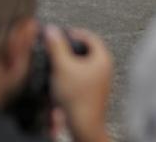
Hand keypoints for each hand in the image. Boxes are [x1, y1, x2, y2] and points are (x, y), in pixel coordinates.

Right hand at [45, 26, 111, 141]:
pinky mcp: (94, 91)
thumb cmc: (78, 98)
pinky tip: (61, 77)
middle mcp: (105, 69)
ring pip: (84, 63)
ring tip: (57, 62)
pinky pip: (82, 75)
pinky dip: (72, 72)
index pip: (90, 36)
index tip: (61, 34)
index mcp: (102, 59)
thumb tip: (51, 30)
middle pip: (87, 49)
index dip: (74, 32)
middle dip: (70, 47)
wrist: (83, 125)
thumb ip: (56, 46)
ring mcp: (100, 81)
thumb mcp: (62, 66)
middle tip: (57, 46)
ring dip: (70, 60)